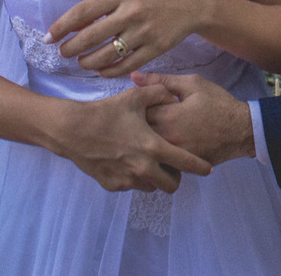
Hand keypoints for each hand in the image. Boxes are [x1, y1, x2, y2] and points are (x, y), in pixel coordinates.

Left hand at [46, 0, 208, 77]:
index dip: (62, 26)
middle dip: (71, 48)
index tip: (49, 37)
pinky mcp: (156, 49)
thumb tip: (73, 24)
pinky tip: (102, 71)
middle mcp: (131, 13)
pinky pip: (126, 67)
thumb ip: (104, 6)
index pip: (82, 12)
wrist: (192, 2)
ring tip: (82, 62)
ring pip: (106, 56)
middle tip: (64, 53)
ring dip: (88, 63)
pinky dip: (109, 72)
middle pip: (90, 37)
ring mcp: (144, 33)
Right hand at [58, 84, 211, 192]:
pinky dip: (134, 177)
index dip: (200, 167)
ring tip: (147, 160)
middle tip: (170, 164)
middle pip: (171, 185)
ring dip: (154, 177)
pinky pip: (131, 185)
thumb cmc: (105, 112)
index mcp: (153, 147)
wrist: (72, 130)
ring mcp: (127, 180)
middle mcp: (143, 169)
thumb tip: (172, 95)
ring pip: (151, 187)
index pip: (186, 163)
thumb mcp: (134, 97)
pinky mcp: (113, 186)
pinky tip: (127, 160)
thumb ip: (158, 93)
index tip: (207, 169)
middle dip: (175, 176)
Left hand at [131, 72, 254, 164]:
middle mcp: (167, 139)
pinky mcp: (182, 166)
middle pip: (138, 133)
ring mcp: (174, 155)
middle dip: (139, 124)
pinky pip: (161, 160)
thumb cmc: (217, 103)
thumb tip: (133, 76)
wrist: (241, 129)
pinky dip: (159, 153)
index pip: (136, 112)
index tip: (144, 102)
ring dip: (147, 139)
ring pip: (148, 149)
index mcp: (167, 116)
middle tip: (147, 117)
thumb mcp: (192, 84)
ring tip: (155, 130)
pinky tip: (166, 143)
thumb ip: (161, 80)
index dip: (137, 106)